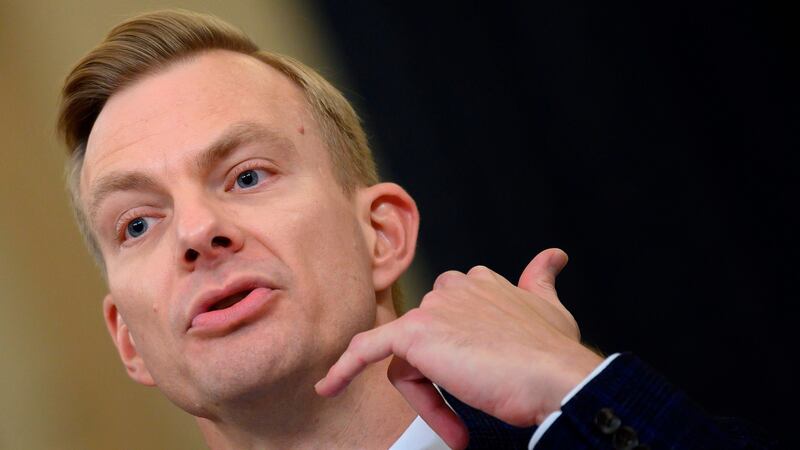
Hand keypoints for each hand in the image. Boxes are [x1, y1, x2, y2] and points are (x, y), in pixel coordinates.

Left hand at [315, 249, 603, 448]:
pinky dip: (344, 368)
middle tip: (472, 402)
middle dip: (441, 374)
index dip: (460, 354)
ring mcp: (434, 309)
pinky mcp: (415, 335)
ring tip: (459, 425)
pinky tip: (329, 386)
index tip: (482, 379)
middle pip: (425, 338)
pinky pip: (366, 350)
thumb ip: (542, 280)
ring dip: (427, 395)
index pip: (449, 317)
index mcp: (480, 282)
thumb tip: (554, 257)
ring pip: (409, 357)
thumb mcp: (552, 309)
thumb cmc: (554, 355)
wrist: (557, 378)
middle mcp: (454, 287)